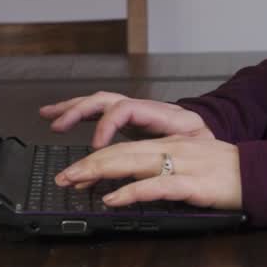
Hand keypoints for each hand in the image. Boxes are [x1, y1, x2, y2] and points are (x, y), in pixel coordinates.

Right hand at [38, 92, 213, 148]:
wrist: (217, 138)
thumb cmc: (209, 145)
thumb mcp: (197, 148)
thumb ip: (173, 154)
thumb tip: (150, 166)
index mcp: (161, 113)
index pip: (126, 109)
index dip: (107, 125)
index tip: (96, 147)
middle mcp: (145, 108)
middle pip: (106, 100)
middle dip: (78, 111)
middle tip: (58, 126)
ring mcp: (136, 113)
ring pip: (100, 103)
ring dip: (73, 108)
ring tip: (49, 116)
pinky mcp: (131, 122)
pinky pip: (101, 114)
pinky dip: (81, 115)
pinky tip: (62, 119)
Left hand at [56, 136, 241, 209]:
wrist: (259, 173)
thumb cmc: (226, 171)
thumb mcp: (190, 161)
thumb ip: (163, 167)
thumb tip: (131, 180)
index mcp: (169, 143)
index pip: (125, 146)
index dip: (96, 156)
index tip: (75, 169)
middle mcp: (171, 148)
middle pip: (122, 151)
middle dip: (88, 163)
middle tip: (64, 176)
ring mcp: (181, 163)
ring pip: (132, 162)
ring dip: (100, 171)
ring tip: (76, 181)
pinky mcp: (192, 182)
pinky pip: (156, 186)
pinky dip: (131, 192)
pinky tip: (113, 198)